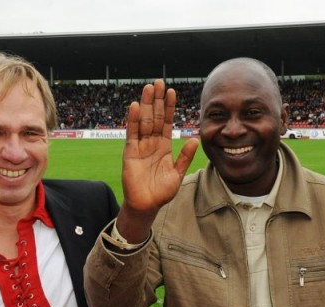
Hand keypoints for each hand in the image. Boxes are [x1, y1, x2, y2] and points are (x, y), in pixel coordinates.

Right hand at [118, 80, 198, 241]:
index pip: (167, 122)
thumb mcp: (178, 173)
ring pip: (143, 121)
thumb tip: (194, 139)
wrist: (147, 205)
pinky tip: (135, 106)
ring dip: (145, 104)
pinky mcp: (130, 153)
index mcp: (164, 147)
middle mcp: (152, 143)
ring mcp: (140, 146)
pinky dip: (133, 120)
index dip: (168, 107)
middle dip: (156, 100)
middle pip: (154, 117)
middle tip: (158, 81)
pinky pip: (132, 134)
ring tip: (148, 88)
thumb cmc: (162, 192)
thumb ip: (185, 157)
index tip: (171, 91)